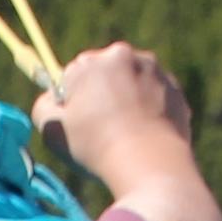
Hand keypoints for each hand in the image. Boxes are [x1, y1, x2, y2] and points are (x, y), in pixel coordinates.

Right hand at [36, 43, 195, 188]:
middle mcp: (127, 56)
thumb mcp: (52, 129)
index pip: (72, 75)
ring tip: (124, 136)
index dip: (72, 101)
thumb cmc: (96, 146)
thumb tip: (53, 99)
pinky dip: (149, 114)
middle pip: (106, 75)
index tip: (79, 122)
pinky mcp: (177, 93)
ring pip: (132, 85)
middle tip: (101, 129)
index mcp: (94, 60)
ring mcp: (157, 73)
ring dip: (127, 102)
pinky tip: (143, 138)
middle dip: (101, 95)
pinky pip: (155, 100)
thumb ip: (44, 106)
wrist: (151, 164)